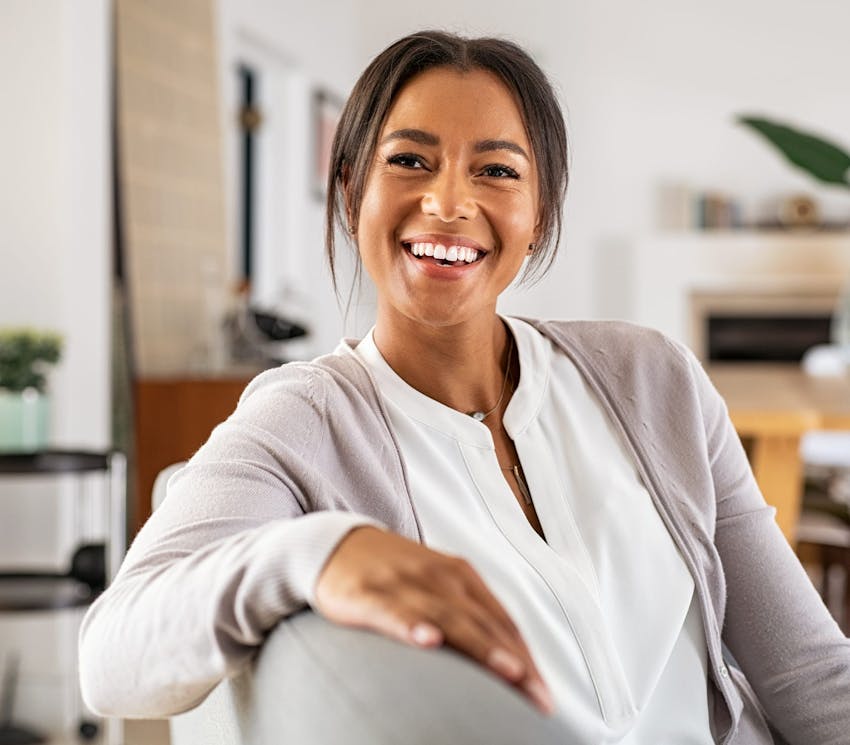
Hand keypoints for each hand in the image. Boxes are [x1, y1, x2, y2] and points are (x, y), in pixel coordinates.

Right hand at [314, 525, 553, 713]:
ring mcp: (405, 583)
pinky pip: (394, 612)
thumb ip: (467, 617)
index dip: (526, 656)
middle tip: (539, 696)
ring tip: (509, 672)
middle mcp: (439, 576)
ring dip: (481, 646)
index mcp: (460, 576)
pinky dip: (413, 625)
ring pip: (449, 618)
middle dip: (516, 661)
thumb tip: (505, 661)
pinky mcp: (369, 594)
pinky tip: (428, 640)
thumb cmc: (395, 575)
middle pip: (485, 623)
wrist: (336, 544)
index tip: (544, 694)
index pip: (502, 620)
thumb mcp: (436, 588)